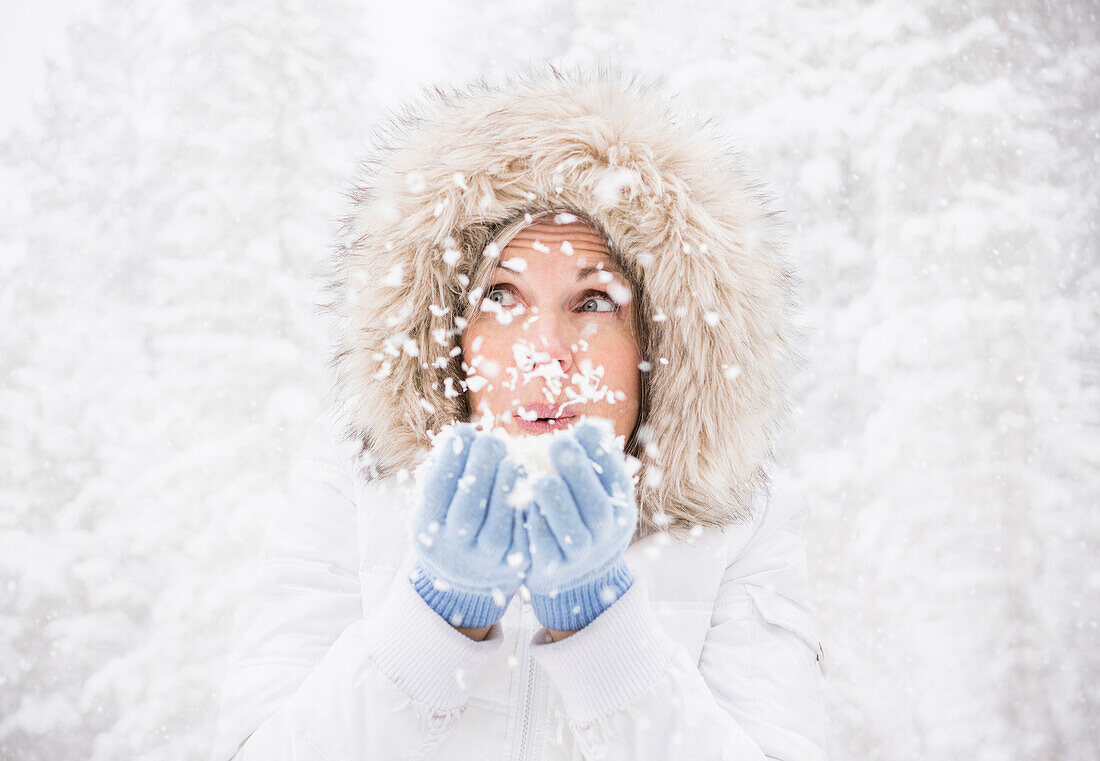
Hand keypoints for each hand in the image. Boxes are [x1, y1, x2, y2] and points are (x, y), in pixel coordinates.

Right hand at [410, 423, 530, 628]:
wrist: (467, 577)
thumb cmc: (452, 521)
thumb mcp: (438, 501)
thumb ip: (445, 471)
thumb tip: (463, 434)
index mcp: (427, 528)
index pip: (436, 491)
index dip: (451, 460)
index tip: (465, 431)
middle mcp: (452, 550)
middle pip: (467, 509)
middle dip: (480, 470)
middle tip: (493, 439)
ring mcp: (483, 561)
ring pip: (497, 525)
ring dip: (507, 488)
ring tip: (514, 460)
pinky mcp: (513, 566)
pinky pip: (522, 536)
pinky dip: (528, 509)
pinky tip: (533, 484)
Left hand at [523, 418, 637, 631]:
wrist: (575, 575)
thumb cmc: (582, 518)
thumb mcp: (598, 493)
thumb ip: (595, 464)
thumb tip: (590, 426)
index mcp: (619, 508)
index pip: (617, 480)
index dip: (601, 455)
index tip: (581, 429)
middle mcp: (606, 535)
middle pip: (597, 506)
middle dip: (578, 473)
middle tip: (558, 443)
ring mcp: (580, 556)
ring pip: (571, 531)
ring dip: (555, 503)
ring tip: (539, 478)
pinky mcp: (552, 568)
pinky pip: (542, 547)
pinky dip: (533, 525)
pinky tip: (519, 504)